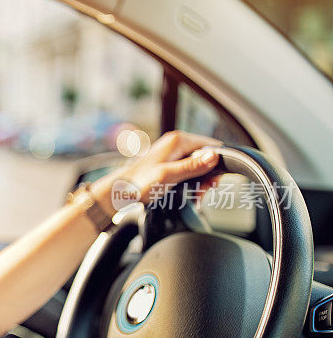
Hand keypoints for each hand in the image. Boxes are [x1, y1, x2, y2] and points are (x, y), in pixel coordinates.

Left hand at [90, 130, 222, 214]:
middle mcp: (177, 144)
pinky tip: (187, 195)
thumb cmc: (139, 183)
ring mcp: (173, 153)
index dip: (217, 164)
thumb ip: (192, 166)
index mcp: (178, 141)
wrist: (119, 191)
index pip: (212, 146)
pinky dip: (190, 183)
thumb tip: (214, 156)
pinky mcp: (169, 164)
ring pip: (198, 166)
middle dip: (207, 176)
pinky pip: (188, 172)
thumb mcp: (168, 175)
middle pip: (206, 157)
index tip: (213, 181)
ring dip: (199, 183)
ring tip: (193, 196)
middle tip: (201, 192)